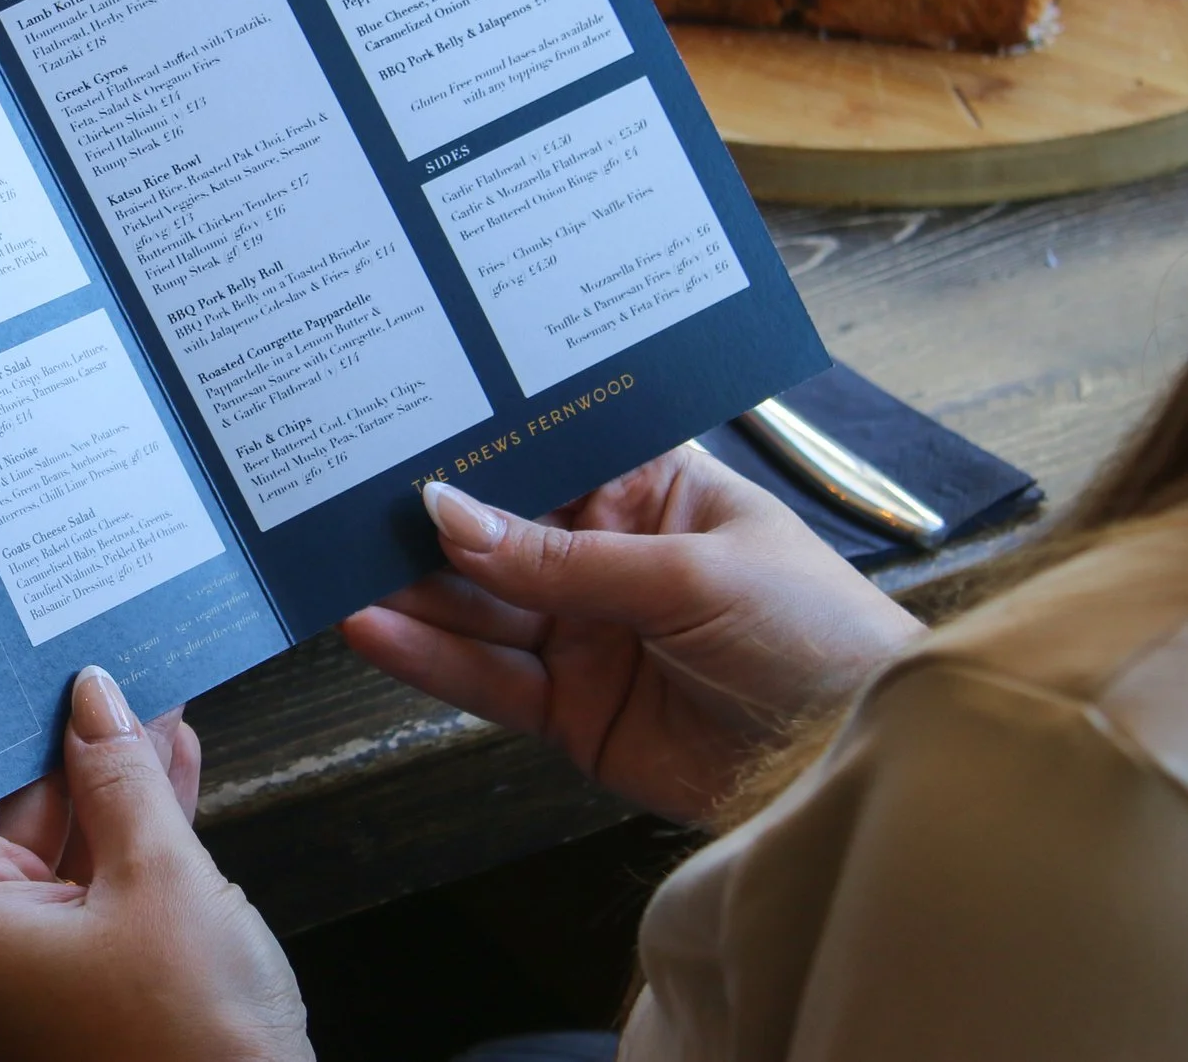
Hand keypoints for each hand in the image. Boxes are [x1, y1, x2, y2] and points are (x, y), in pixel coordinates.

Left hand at [0, 667, 311, 1061]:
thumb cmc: (191, 1036)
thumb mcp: (158, 875)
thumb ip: (120, 778)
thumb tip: (94, 700)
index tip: (9, 654)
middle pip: (10, 811)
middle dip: (64, 735)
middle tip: (95, 654)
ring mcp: (39, 963)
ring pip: (68, 839)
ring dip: (114, 772)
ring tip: (151, 688)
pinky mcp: (93, 974)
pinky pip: (103, 879)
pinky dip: (139, 824)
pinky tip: (173, 755)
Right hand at [341, 448, 923, 823]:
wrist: (856, 764)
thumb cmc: (816, 635)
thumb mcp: (693, 575)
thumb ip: (561, 558)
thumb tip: (449, 515)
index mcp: (652, 491)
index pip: (547, 453)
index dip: (478, 441)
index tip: (399, 422)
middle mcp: (607, 557)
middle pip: (497, 533)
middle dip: (423, 520)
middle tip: (335, 497)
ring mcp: (583, 636)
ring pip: (477, 607)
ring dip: (408, 591)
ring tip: (332, 566)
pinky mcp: (568, 714)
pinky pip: (484, 681)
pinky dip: (426, 659)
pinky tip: (369, 630)